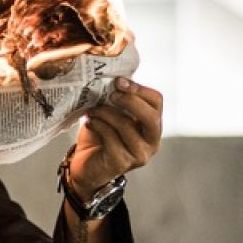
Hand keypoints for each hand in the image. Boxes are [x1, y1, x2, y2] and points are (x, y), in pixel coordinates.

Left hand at [69, 76, 163, 192]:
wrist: (86, 166)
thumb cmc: (100, 137)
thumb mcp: (112, 114)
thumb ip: (118, 99)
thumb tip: (115, 77)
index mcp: (152, 126)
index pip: (156, 102)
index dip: (139, 89)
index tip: (119, 81)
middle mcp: (151, 142)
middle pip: (151, 116)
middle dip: (130, 100)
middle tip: (111, 93)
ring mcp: (138, 154)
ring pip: (126, 126)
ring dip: (106, 113)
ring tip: (92, 110)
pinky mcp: (121, 163)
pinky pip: (111, 138)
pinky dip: (98, 126)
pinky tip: (89, 122)